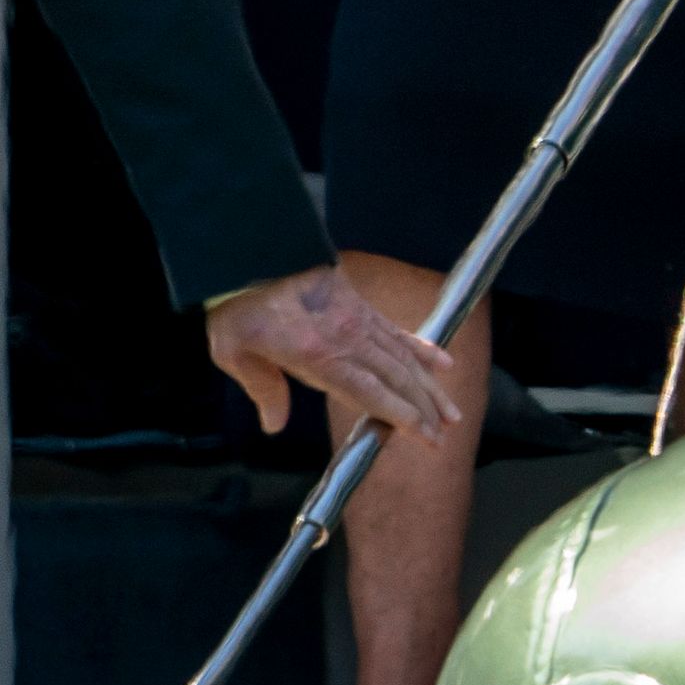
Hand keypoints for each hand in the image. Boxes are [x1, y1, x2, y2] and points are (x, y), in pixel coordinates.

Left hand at [205, 265, 461, 439]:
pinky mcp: (359, 305)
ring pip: (403, 358)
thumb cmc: (239, 301)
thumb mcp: (233, 351)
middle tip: (444, 435)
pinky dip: (422, 349)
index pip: (372, 393)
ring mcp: (358, 319)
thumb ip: (262, 390)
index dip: (403, 417)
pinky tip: (443, 363)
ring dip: (430, 386)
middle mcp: (347, 339)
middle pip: (397, 379)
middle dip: (424, 410)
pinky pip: (397, 331)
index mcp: (318, 355)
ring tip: (451, 412)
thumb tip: (275, 425)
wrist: (254, 247)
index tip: (425, 437)